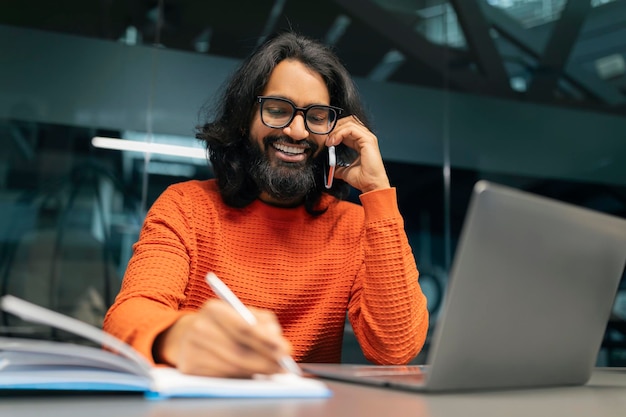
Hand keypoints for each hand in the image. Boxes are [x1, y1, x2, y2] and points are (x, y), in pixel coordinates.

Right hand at [153, 299, 292, 377]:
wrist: (187, 334)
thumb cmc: (224, 323)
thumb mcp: (242, 312)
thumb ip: (264, 321)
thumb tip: (277, 338)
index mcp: (213, 309)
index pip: (243, 327)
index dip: (266, 340)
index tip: (285, 349)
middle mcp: (199, 328)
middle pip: (239, 351)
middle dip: (266, 360)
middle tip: (285, 366)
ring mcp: (192, 349)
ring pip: (233, 367)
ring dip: (258, 371)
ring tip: (274, 370)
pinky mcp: (190, 369)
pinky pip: (224, 376)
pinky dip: (243, 376)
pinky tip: (254, 372)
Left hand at [326, 115, 390, 192]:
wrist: (371, 185)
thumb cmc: (362, 179)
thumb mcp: (345, 171)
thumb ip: (337, 166)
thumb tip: (329, 166)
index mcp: (360, 143)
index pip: (347, 128)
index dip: (335, 130)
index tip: (325, 140)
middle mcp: (365, 138)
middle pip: (348, 121)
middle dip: (335, 127)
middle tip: (325, 137)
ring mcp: (368, 138)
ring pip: (349, 123)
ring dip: (336, 130)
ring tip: (328, 141)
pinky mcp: (368, 140)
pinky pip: (351, 129)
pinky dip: (340, 133)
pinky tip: (333, 141)